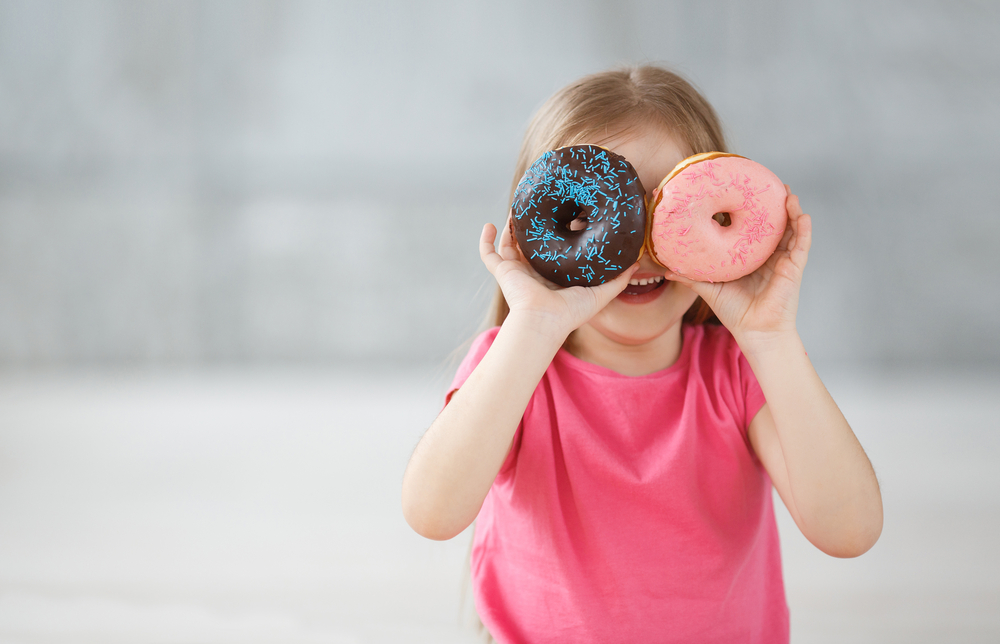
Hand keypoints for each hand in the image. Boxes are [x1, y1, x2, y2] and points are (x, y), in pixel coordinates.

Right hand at [480, 215, 638, 340]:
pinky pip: (488, 255)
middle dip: (534, 227)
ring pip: (509, 244)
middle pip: (531, 244)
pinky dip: (485, 241)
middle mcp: (534, 271)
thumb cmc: (570, 312)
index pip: (555, 252)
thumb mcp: (601, 293)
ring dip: (511, 227)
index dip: (560, 233)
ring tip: (516, 208)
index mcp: (554, 276)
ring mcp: (516, 271)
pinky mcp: (503, 272)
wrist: (544, 321)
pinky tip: (488, 225)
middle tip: (541, 206)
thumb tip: (635, 261)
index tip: (568, 214)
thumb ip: (618, 279)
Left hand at [666, 188, 811, 346]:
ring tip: (786, 191)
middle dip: (772, 204)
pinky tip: (803, 214)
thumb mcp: (709, 289)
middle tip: (767, 182)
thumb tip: (666, 270)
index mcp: (752, 257)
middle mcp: (769, 255)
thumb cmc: (735, 312)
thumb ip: (691, 276)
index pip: (751, 229)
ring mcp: (783, 260)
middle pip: (774, 224)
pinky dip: (804, 228)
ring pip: (791, 229)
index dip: (748, 211)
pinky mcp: (793, 268)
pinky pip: (802, 244)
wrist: (754, 332)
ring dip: (791, 209)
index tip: (742, 191)